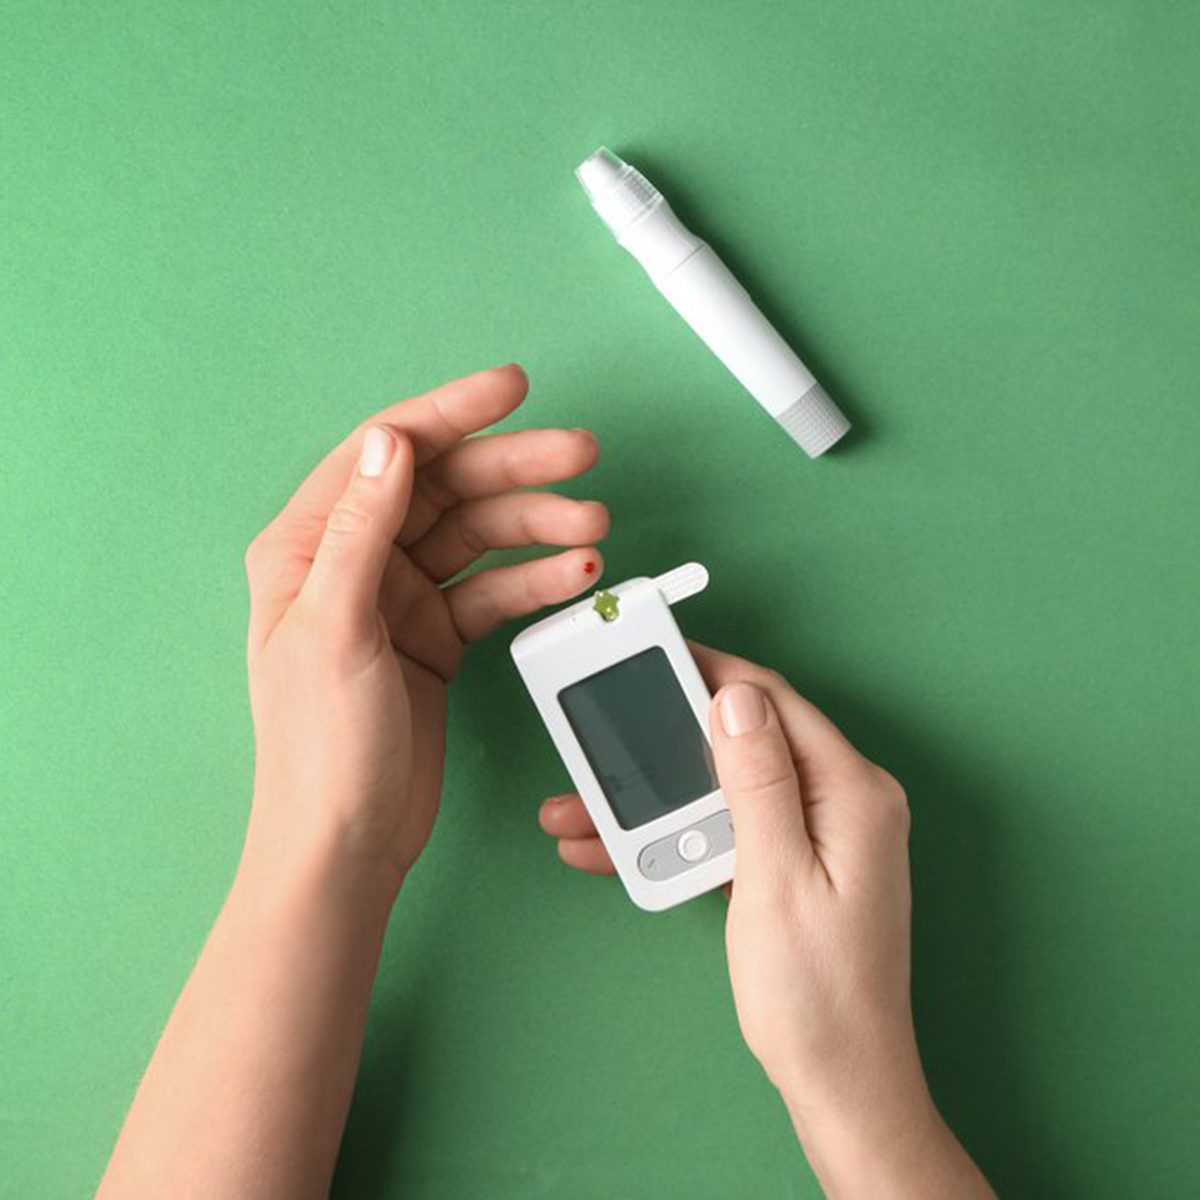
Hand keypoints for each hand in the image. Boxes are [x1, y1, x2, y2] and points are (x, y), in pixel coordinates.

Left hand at [242, 364, 607, 903]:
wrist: (348, 842)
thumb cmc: (320, 746)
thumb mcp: (335, 627)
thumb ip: (361, 530)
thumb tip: (392, 442)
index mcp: (310, 547)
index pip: (387, 453)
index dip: (450, 413)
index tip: (512, 389)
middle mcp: (355, 563)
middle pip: (445, 489)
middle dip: (515, 468)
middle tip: (581, 456)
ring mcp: (401, 600)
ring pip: (479, 537)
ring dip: (538, 526)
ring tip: (594, 523)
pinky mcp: (438, 638)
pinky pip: (495, 590)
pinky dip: (536, 580)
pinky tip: (578, 574)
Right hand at [539, 645, 992, 1196]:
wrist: (840, 1084)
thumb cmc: (816, 995)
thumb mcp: (775, 878)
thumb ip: (757, 781)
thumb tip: (737, 696)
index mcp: (854, 793)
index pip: (774, 702)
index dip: (711, 674)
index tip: (654, 657)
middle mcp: (846, 803)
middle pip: (744, 744)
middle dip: (666, 747)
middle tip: (602, 741)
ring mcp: (823, 835)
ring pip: (726, 791)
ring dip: (658, 800)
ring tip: (584, 811)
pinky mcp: (799, 864)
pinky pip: (732, 829)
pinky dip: (682, 835)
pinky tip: (622, 847)